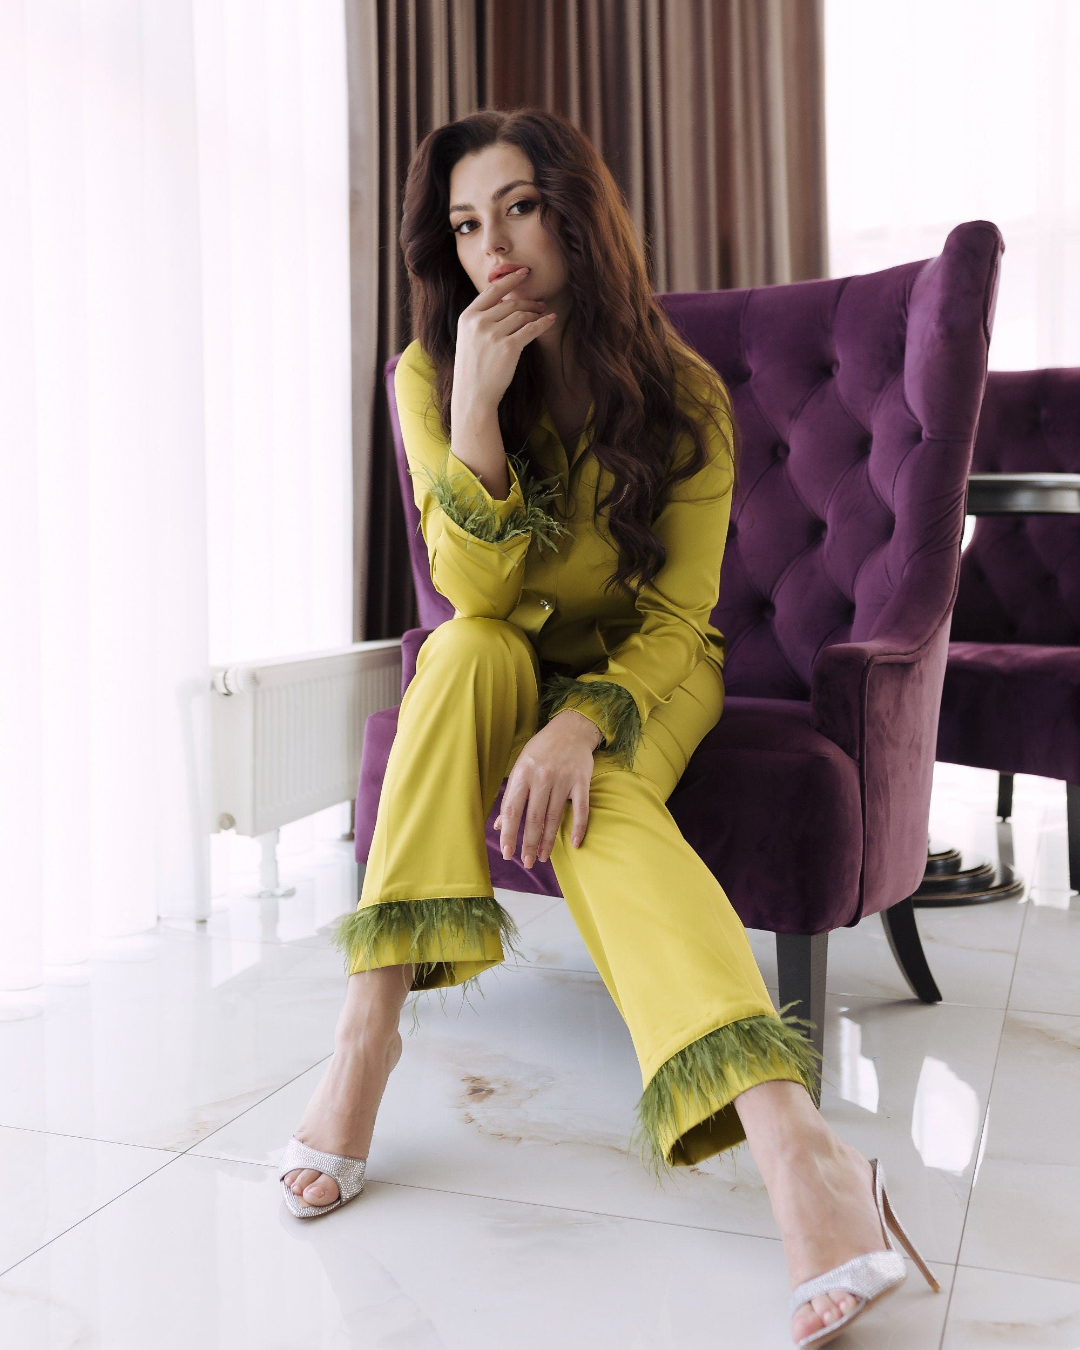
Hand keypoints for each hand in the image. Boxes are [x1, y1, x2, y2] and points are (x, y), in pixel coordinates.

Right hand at [453, 267, 557, 412]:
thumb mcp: (469, 338)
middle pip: (510, 303)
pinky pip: (531, 329)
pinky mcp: (508, 348)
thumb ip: (482, 319)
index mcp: (467, 317)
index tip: (523, 273)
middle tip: (540, 304)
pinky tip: (551, 321)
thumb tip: (505, 301)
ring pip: (521, 315)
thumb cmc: (473, 368)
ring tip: (543, 314)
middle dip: (528, 301)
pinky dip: (543, 324)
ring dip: (535, 313)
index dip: (510, 279)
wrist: (473, 395)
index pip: (492, 291)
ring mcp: (493, 335)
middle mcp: (479, 323)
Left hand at [494, 710, 601, 867]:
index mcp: (522, 774)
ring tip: (543, 857)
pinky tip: (574, 843)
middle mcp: (542, 777)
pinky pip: (581, 809)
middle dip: (529, 844)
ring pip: (554, 817)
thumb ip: (511, 796)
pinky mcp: (581, 781)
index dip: (509, 835)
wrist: (571, 729)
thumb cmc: (541, 750)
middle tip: (527, 862)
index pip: (512, 811)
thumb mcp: (520, 767)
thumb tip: (498, 825)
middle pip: (533, 818)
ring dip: (548, 841)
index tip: (508, 854)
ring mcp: (563, 779)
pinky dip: (578, 827)